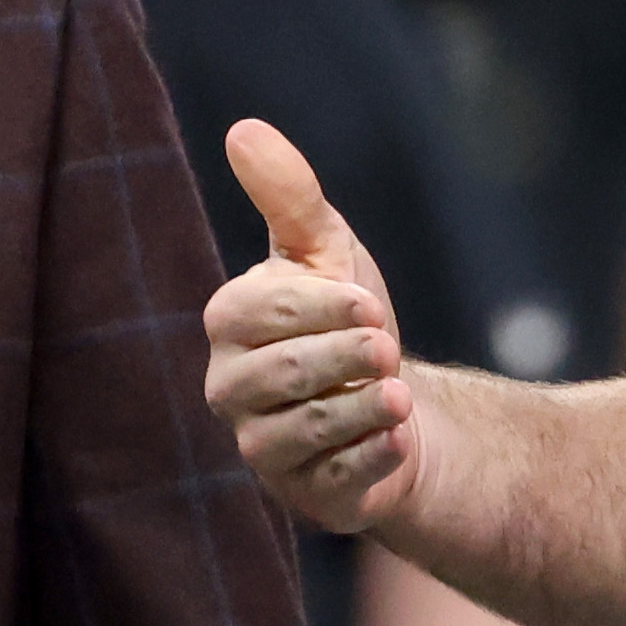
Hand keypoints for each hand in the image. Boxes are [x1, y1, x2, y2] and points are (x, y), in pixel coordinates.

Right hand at [202, 121, 417, 537]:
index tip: (369, 303)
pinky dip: (375, 453)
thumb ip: (287, 194)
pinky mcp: (301, 496)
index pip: (265, 310)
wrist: (395, 402)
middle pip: (286, 370)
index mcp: (228, 321)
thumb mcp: (326, 248)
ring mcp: (261, 446)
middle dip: (349, 355)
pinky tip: (397, 438)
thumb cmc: (351, 317)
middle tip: (387, 347)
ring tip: (396, 394)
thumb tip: (243, 129)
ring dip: (364, 405)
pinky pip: (335, 478)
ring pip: (306, 428)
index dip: (325, 305)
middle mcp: (228, 387)